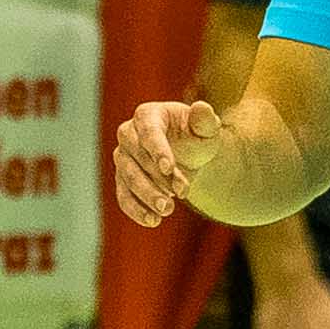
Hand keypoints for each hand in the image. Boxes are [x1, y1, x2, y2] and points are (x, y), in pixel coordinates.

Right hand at [112, 98, 223, 230]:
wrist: (190, 157)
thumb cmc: (196, 137)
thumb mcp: (206, 129)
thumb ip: (205, 120)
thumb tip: (202, 108)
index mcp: (147, 115)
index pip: (148, 131)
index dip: (157, 150)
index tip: (169, 169)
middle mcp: (128, 134)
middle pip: (135, 157)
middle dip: (156, 177)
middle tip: (179, 193)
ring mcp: (123, 158)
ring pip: (127, 178)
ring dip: (147, 195)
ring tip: (167, 209)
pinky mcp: (122, 181)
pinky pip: (123, 196)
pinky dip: (136, 210)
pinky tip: (153, 220)